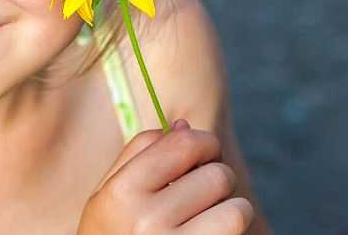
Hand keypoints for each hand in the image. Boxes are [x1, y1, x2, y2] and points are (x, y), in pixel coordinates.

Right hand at [76, 119, 254, 234]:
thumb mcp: (108, 200)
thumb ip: (139, 157)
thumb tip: (183, 125)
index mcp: (119, 194)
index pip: (185, 142)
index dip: (202, 143)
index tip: (201, 154)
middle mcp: (146, 222)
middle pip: (216, 174)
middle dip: (215, 180)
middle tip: (199, 198)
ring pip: (237, 207)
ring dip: (229, 210)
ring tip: (206, 221)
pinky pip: (239, 231)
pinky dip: (233, 231)